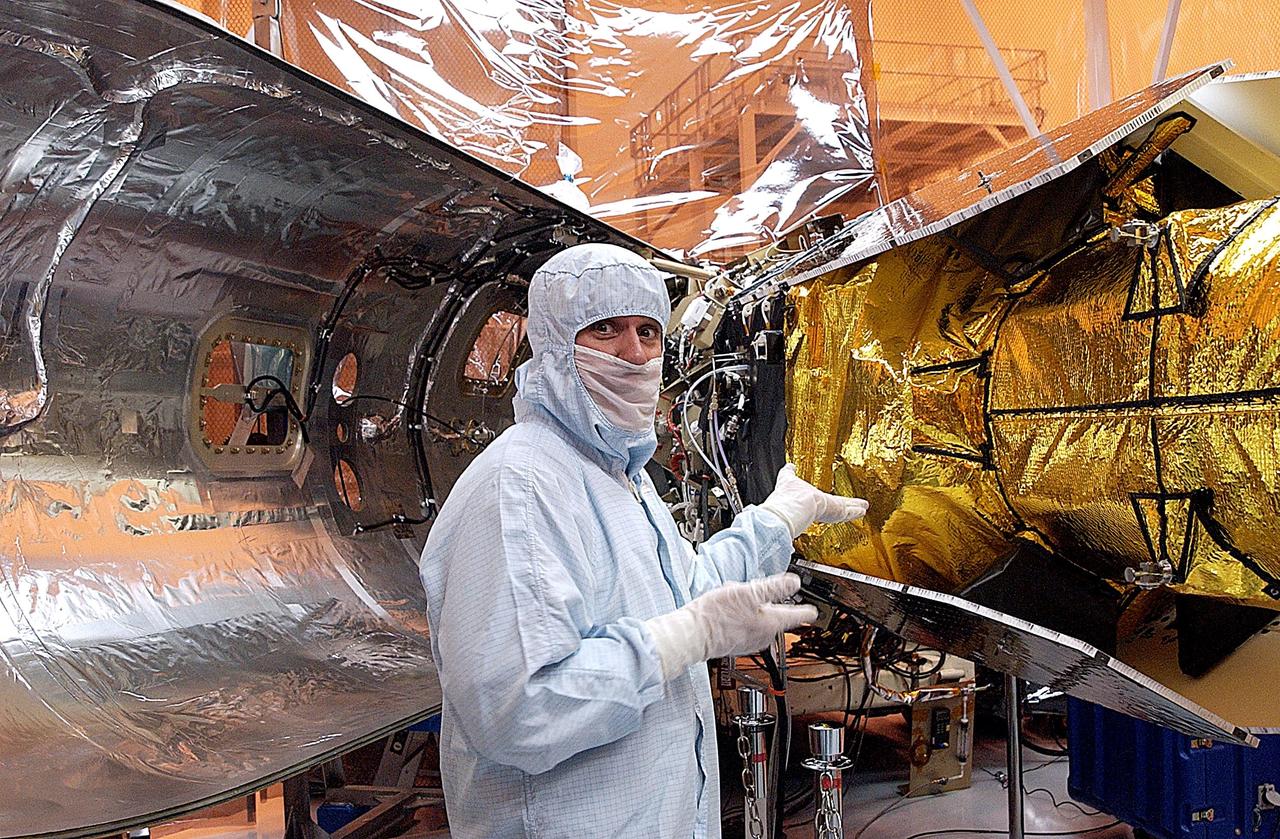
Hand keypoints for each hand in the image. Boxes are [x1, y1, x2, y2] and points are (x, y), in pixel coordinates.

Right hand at [645, 572, 816, 680]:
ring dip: (747, 605)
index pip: (796, 616)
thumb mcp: (749, 593)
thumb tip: (794, 582)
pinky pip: (742, 623)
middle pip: (773, 614)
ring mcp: (748, 641)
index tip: (814, 611)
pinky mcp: (734, 642)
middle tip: (748, 590)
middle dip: (763, 599)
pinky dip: (736, 614)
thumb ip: (774, 588)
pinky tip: (722, 609)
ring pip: (756, 617)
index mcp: (771, 624)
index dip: (806, 610)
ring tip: (730, 598)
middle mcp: (763, 637)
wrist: (692, 635)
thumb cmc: (717, 616)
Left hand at [759, 463, 867, 537]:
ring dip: (854, 507)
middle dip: (845, 505)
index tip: (832, 501)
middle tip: (854, 505)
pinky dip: (855, 510)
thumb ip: (789, 473)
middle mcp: (819, 507)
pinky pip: (848, 511)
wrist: (793, 507)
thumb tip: (789, 465)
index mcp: (808, 500)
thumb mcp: (787, 478)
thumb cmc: (787, 496)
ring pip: (844, 509)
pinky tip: (863, 509)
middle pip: (836, 506)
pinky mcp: (837, 512)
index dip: (827, 501)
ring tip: (864, 507)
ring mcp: (829, 511)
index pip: (821, 500)